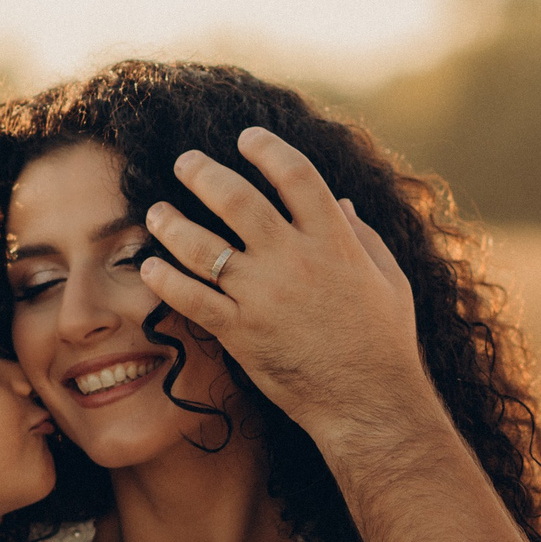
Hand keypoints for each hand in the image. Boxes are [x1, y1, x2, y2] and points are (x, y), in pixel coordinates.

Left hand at [135, 128, 428, 450]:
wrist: (369, 403)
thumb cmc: (385, 343)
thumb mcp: (390, 280)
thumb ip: (364, 237)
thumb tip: (343, 203)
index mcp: (334, 241)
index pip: (295, 174)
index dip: (267, 148)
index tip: (246, 138)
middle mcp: (294, 261)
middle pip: (236, 199)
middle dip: (202, 173)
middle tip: (184, 162)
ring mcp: (263, 297)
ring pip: (202, 247)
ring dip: (171, 224)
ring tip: (156, 213)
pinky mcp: (240, 333)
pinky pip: (191, 299)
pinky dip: (165, 280)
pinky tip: (149, 266)